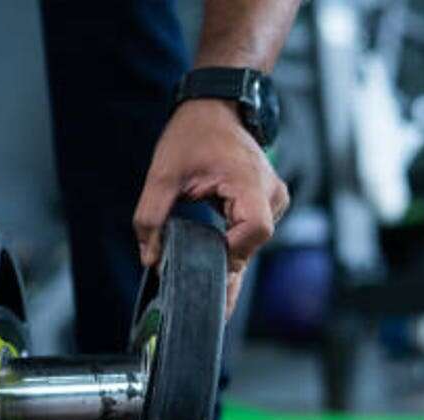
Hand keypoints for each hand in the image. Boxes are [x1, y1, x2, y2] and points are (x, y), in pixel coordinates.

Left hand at [133, 99, 289, 318]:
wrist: (216, 107)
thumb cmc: (192, 135)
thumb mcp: (162, 175)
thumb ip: (151, 217)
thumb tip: (150, 259)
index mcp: (249, 181)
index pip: (254, 230)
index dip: (231, 251)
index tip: (204, 262)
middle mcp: (270, 193)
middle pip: (253, 245)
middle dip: (227, 270)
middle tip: (206, 308)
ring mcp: (273, 198)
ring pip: (253, 244)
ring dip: (230, 262)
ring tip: (210, 295)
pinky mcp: (266, 203)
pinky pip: (252, 235)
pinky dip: (233, 250)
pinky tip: (218, 273)